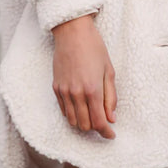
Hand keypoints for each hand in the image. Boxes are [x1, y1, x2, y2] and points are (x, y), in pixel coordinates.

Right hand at [52, 14, 116, 137]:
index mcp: (92, 89)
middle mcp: (76, 94)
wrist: (72, 33)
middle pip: (85, 125)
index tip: (111, 135)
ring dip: (83, 123)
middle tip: (104, 122)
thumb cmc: (94, 48)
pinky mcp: (56, 88)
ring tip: (92, 115)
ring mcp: (64, 92)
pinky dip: (73, 115)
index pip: (99, 122)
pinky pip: (64, 111)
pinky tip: (81, 108)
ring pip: (72, 121)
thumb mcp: (108, 70)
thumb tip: (111, 118)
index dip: (106, 132)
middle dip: (96, 128)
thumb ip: (110, 96)